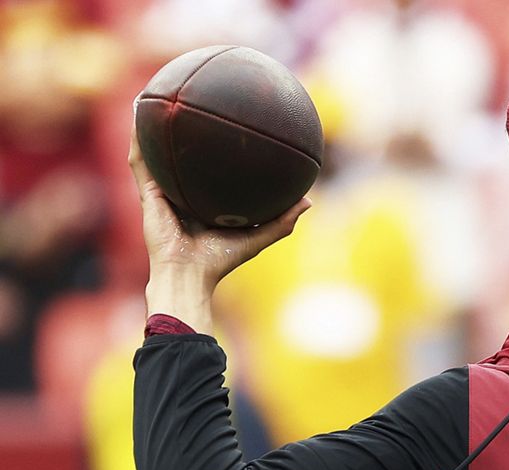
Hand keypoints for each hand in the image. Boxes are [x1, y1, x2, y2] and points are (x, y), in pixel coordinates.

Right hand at [129, 119, 309, 332]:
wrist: (188, 276)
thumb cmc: (220, 262)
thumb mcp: (257, 236)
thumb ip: (282, 221)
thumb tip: (309, 200)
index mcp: (201, 202)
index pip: (205, 171)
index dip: (211, 150)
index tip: (224, 127)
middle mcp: (179, 194)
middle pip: (178, 156)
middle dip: (181, 130)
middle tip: (191, 102)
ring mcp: (160, 192)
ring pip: (154, 152)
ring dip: (153, 125)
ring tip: (158, 95)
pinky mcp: (146, 193)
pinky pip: (140, 161)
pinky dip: (138, 138)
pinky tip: (142, 113)